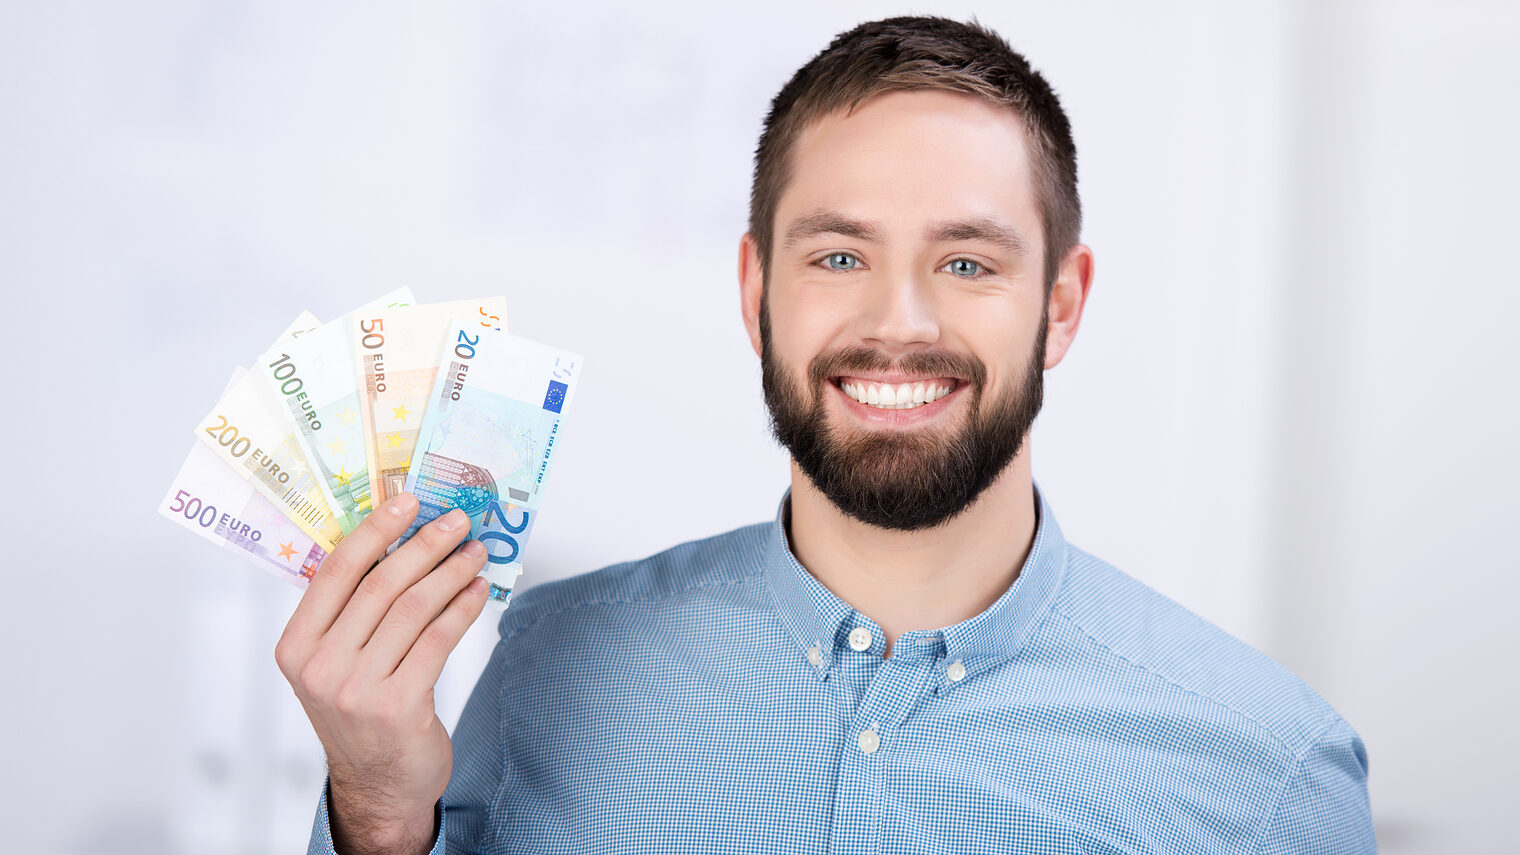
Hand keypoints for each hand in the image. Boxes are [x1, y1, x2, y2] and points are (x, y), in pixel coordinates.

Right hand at [275, 493, 489, 854]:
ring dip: (451, 573)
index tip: (409, 501)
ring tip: (475, 552)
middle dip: (424, 545)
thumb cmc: (362, 712)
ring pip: (413, 609)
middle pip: (379, 585)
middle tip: (457, 521)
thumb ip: (353, 612)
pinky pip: (437, 640)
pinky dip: (462, 609)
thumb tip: (401, 539)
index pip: (336, 572)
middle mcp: (320, 667)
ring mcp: (356, 689)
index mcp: (296, 646)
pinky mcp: (398, 706)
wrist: (378, 784)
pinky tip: (478, 592)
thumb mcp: (338, 662)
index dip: (375, 530)